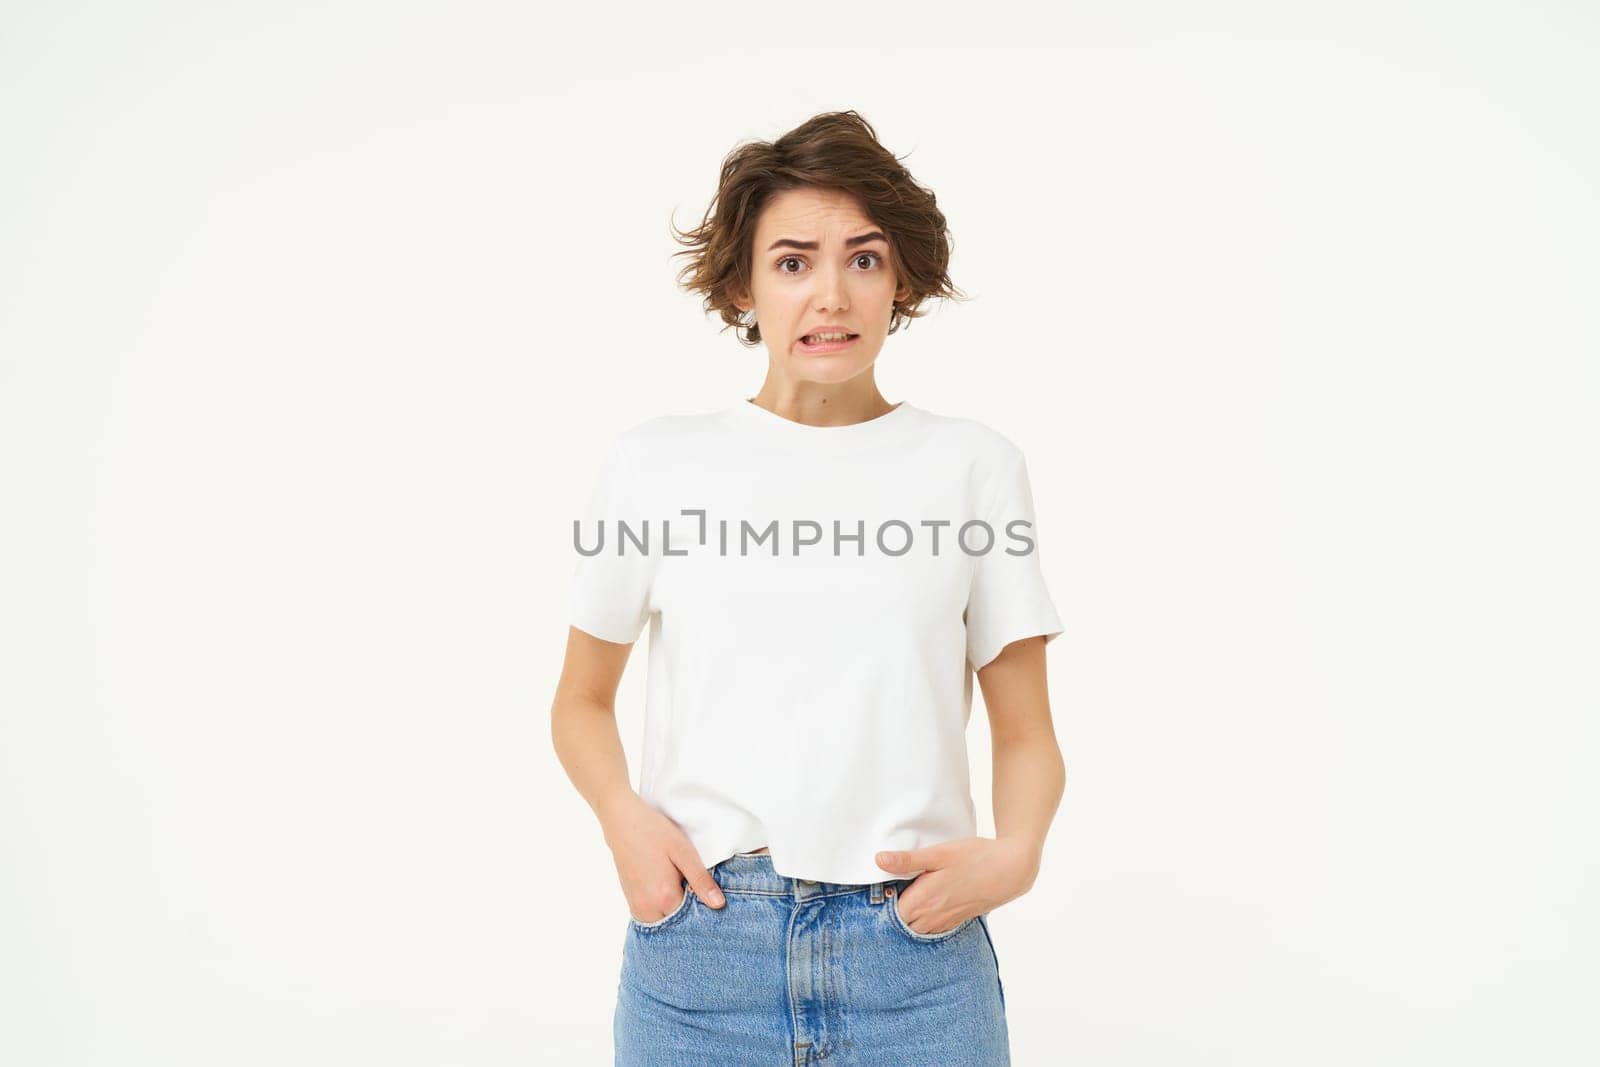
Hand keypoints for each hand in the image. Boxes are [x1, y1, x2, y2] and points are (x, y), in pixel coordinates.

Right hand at [601, 792, 726, 921]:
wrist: (622, 820)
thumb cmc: (653, 832)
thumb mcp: (683, 852)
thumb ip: (700, 880)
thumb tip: (719, 905)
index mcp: (663, 898)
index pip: (692, 920)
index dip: (704, 908)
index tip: (707, 892)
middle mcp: (647, 909)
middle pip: (677, 924)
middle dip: (689, 913)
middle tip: (694, 885)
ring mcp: (636, 906)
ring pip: (664, 921)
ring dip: (675, 910)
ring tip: (681, 884)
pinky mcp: (630, 900)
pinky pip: (652, 915)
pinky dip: (663, 907)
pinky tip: (668, 886)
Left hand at [874, 835, 1040, 935]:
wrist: (1010, 869)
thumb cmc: (974, 858)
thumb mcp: (939, 854)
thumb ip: (907, 860)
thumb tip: (878, 860)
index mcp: (924, 901)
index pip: (889, 913)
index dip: (880, 902)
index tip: (878, 888)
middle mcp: (932, 917)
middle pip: (900, 924)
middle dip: (891, 912)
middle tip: (887, 892)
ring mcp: (945, 922)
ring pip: (915, 929)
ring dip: (907, 917)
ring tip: (904, 897)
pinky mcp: (956, 921)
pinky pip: (931, 929)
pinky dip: (923, 921)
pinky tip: (925, 903)